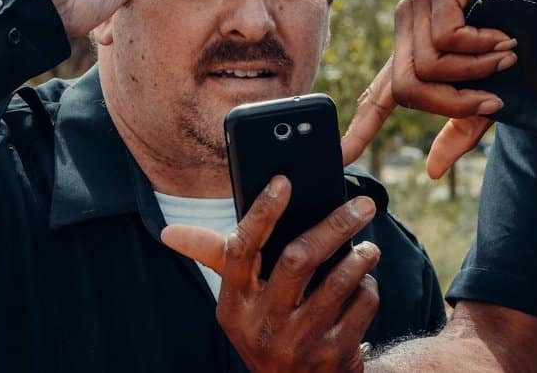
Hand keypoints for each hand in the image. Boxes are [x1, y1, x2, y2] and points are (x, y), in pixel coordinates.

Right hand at [162, 177, 380, 372]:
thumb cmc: (267, 327)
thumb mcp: (239, 301)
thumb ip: (216, 258)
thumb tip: (169, 233)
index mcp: (234, 304)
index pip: (241, 250)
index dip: (262, 213)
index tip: (283, 182)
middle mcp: (262, 324)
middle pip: (299, 259)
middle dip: (335, 225)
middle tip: (363, 206)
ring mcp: (299, 342)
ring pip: (338, 281)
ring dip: (360, 257)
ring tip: (368, 248)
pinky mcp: (333, 354)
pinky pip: (361, 306)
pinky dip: (368, 288)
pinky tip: (364, 285)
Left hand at [341, 0, 515, 176]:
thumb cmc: (519, 35)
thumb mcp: (490, 88)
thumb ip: (461, 124)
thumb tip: (432, 172)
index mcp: (414, 53)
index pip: (380, 95)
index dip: (362, 127)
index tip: (344, 156)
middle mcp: (407, 26)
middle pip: (406, 86)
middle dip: (451, 103)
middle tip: (492, 101)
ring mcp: (419, 2)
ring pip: (428, 64)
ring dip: (476, 71)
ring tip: (507, 56)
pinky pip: (447, 38)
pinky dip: (481, 46)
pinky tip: (502, 37)